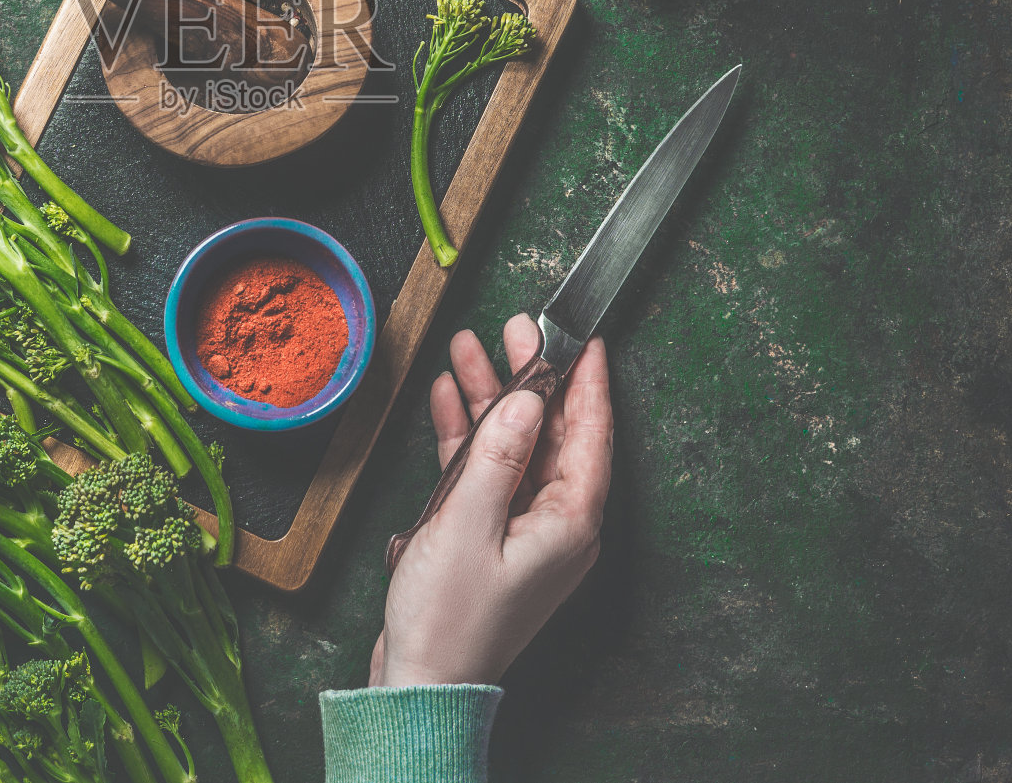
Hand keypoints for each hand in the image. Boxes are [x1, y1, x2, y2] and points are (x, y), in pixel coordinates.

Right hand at [369, 315, 612, 687]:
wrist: (421, 683)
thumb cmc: (450, 619)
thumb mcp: (468, 525)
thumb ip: (497, 456)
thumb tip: (528, 401)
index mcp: (569, 524)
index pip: (590, 437)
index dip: (587, 383)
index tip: (585, 339)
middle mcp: (554, 524)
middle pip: (551, 433)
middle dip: (532, 378)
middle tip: (516, 328)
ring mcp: (521, 529)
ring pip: (514, 444)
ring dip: (491, 398)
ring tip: (469, 348)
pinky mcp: (489, 535)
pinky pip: (486, 470)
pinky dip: (466, 434)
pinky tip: (446, 398)